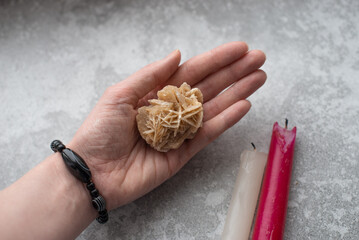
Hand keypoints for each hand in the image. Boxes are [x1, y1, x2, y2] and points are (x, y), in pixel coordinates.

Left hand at [69, 42, 265, 209]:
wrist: (93, 172)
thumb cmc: (100, 130)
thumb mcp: (120, 94)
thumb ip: (151, 74)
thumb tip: (178, 53)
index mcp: (157, 93)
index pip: (192, 72)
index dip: (216, 60)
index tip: (240, 49)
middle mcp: (172, 110)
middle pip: (209, 87)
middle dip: (234, 72)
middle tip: (259, 59)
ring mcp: (179, 131)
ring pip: (214, 108)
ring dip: (238, 92)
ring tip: (260, 77)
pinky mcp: (183, 153)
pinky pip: (208, 133)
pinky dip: (226, 119)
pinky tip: (243, 105)